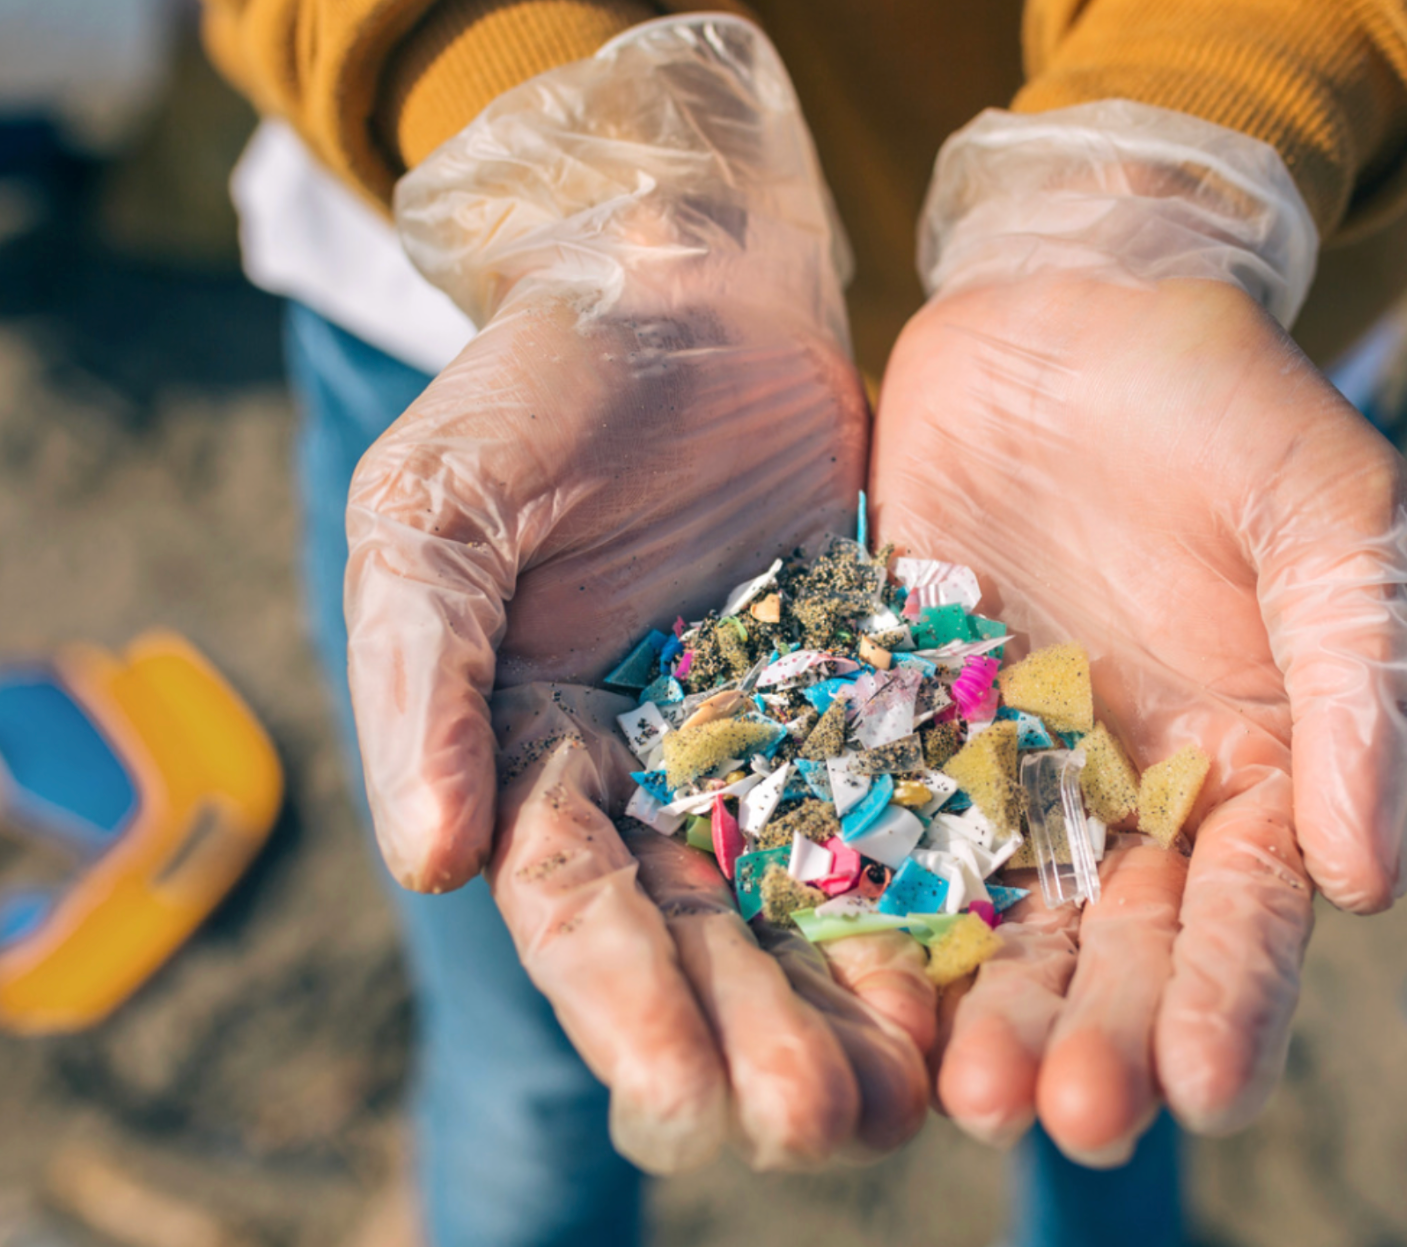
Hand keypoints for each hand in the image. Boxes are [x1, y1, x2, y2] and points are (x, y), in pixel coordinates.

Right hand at [345, 15, 926, 1171]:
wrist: (686, 280)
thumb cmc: (537, 383)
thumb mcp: (437, 510)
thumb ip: (420, 681)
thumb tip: (427, 862)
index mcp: (531, 754)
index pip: (575, 907)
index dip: (624, 1007)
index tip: (682, 1097)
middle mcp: (652, 779)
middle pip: (704, 940)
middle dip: (756, 1039)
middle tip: (820, 1126)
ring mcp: (772, 745)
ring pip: (814, 903)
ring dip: (855, 1007)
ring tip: (913, 1099)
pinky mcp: (876, 699)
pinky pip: (912, 810)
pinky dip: (940, 895)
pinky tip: (986, 972)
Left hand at [875, 102, 1406, 1159]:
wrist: (1064, 301)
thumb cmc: (1223, 396)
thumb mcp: (1326, 513)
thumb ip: (1359, 685)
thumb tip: (1374, 882)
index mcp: (1255, 766)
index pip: (1251, 912)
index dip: (1234, 1002)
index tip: (1207, 1089)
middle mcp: (1129, 799)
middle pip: (1117, 950)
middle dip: (1095, 1038)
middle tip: (1063, 1114)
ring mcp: (1006, 772)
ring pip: (996, 923)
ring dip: (980, 1013)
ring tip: (959, 1092)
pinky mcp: (898, 725)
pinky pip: (878, 836)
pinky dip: (869, 917)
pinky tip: (848, 992)